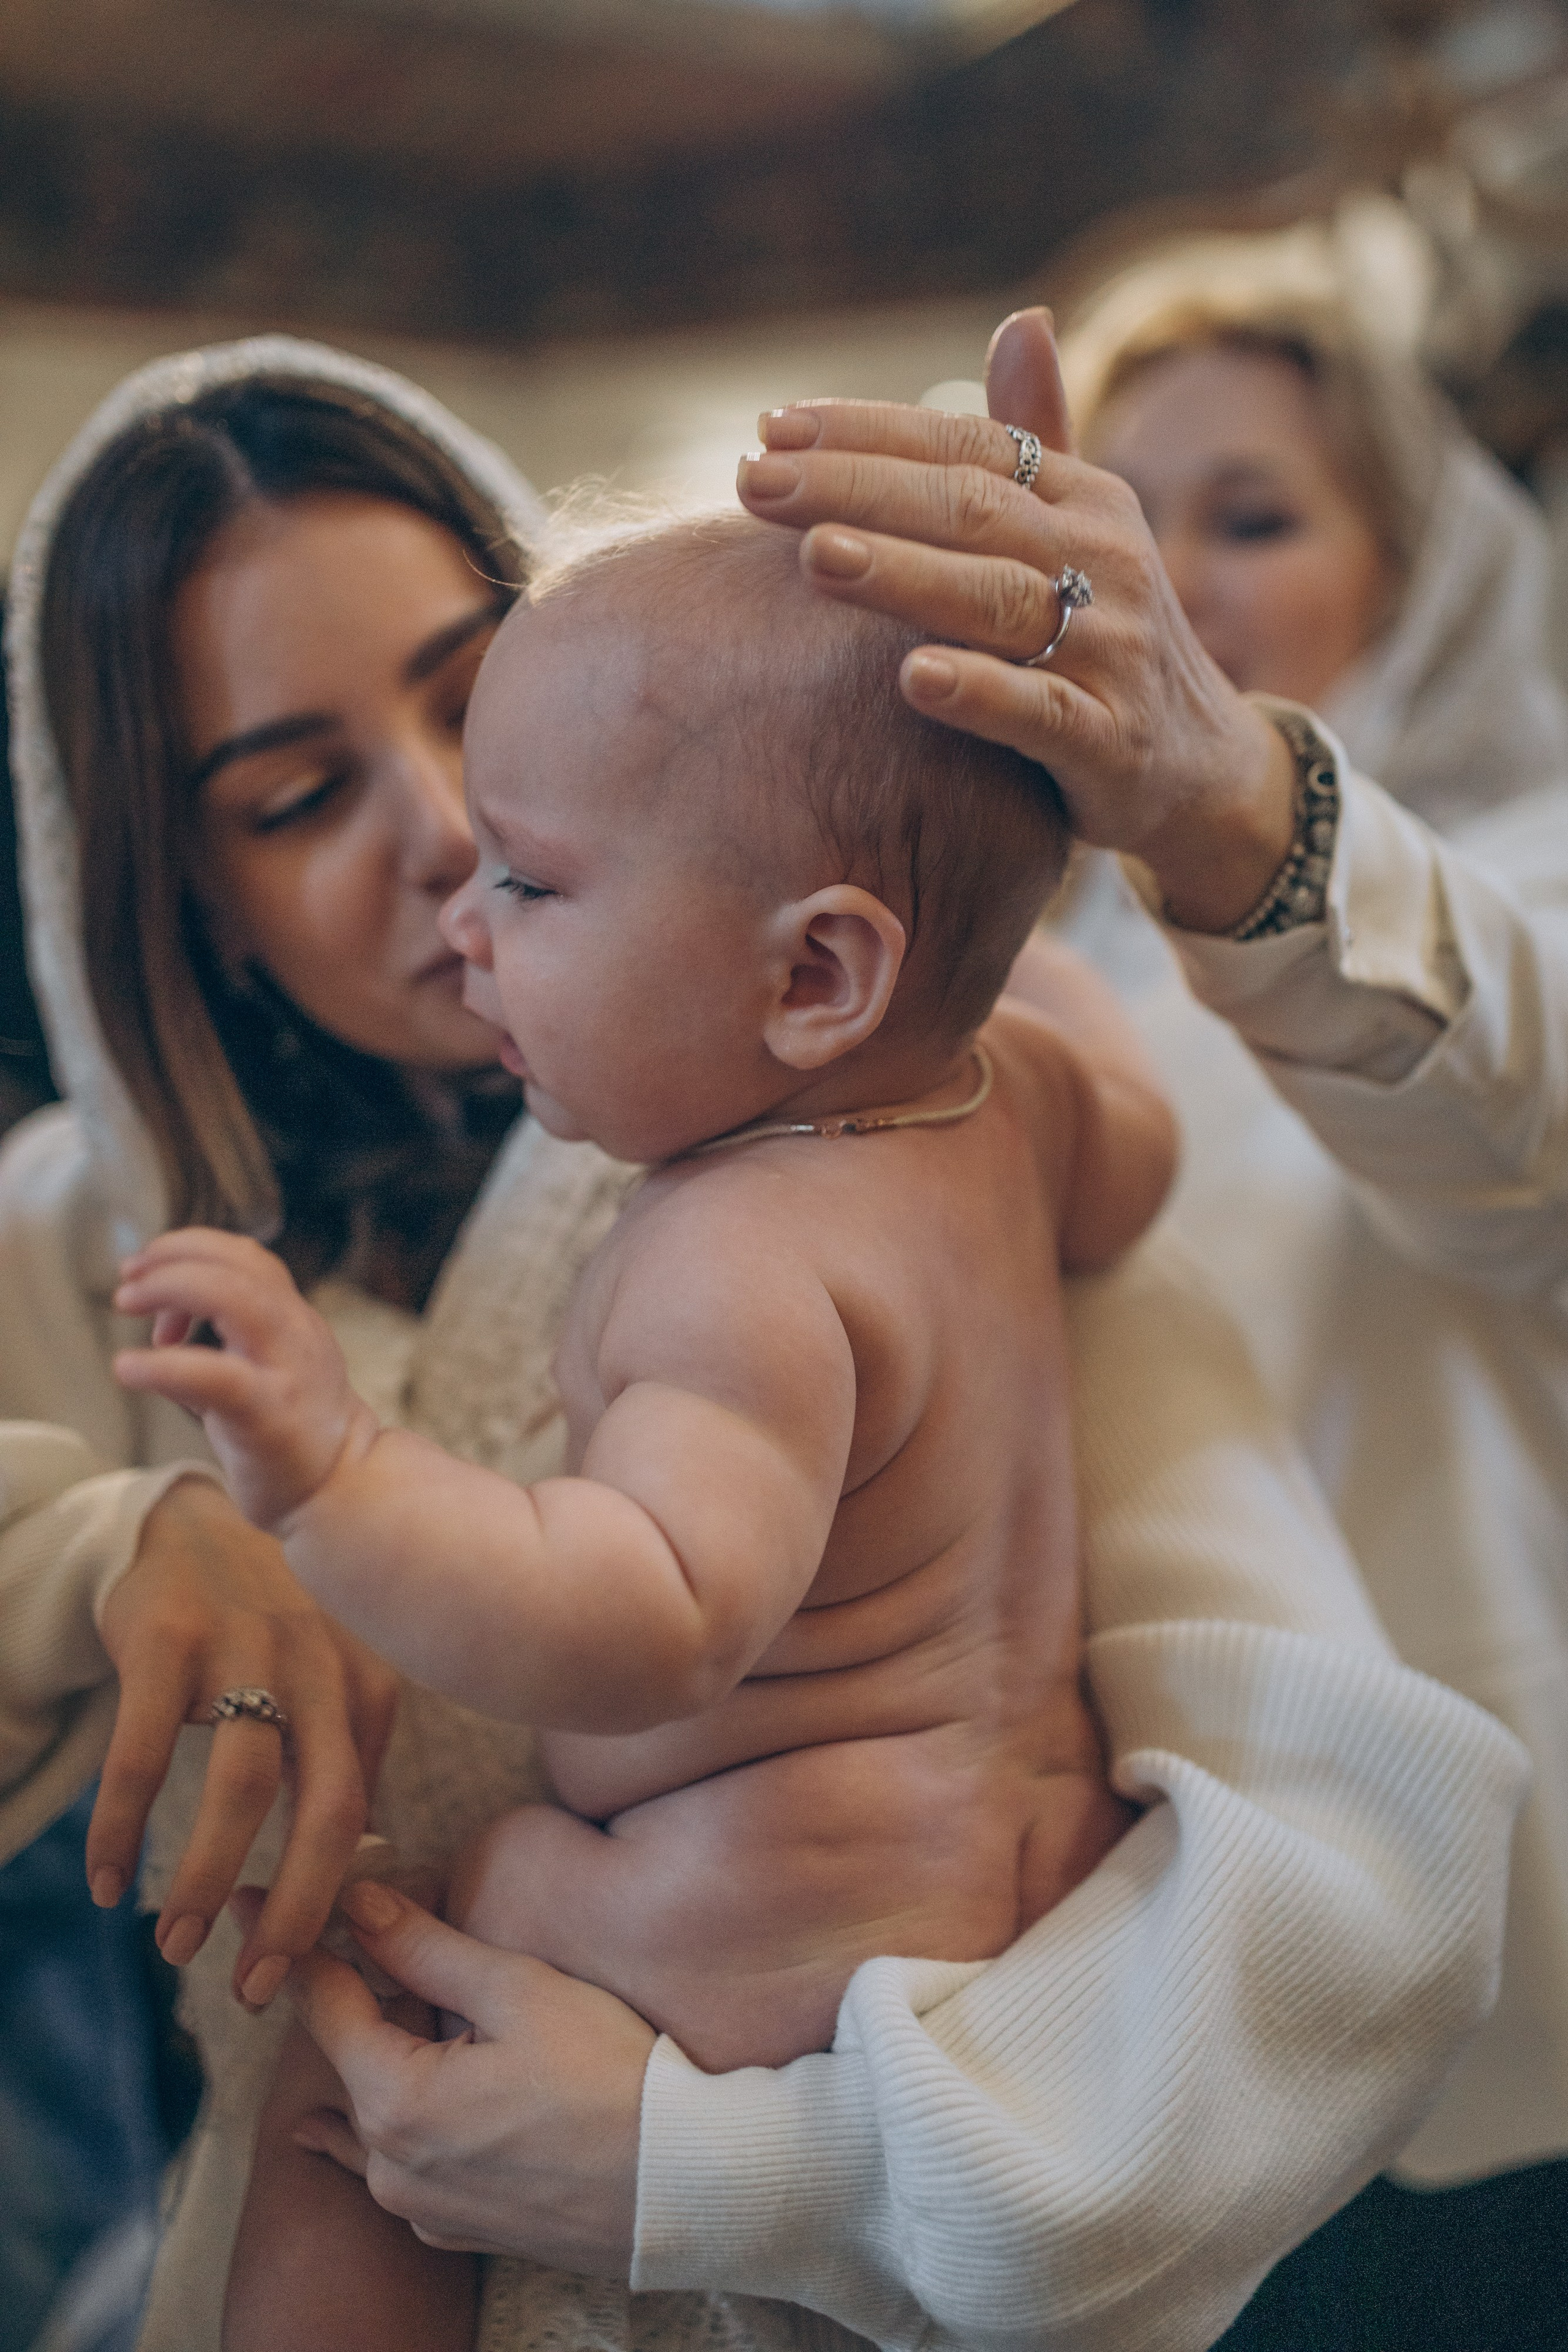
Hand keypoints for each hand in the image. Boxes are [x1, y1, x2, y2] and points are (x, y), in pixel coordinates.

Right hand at [91, 1474, 397, 2007]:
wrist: (195, 1525)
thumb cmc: (268, 1630)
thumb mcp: (328, 1682)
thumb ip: (345, 1760)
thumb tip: (357, 1868)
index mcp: (368, 1685)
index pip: (362, 1815)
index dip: (329, 1901)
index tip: (296, 1966)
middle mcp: (322, 1666)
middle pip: (328, 1811)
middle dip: (294, 1913)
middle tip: (252, 1988)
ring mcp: (248, 1647)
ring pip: (242, 1790)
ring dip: (206, 1881)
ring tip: (174, 1946)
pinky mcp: (171, 1639)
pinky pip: (144, 1754)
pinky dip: (122, 1828)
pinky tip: (105, 1882)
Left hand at [113, 1228, 376, 1529]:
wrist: (344, 1493)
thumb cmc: (292, 1435)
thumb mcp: (268, 1368)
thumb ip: (227, 1338)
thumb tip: (164, 1321)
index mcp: (294, 1320)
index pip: (249, 1257)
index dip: (193, 1252)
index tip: (149, 1279)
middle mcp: (296, 1333)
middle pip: (242, 1263)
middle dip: (175, 1257)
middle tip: (128, 1283)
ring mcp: (286, 1372)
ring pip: (235, 1297)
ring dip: (170, 1287)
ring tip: (126, 1303)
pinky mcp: (267, 1416)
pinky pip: (214, 1375)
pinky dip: (162, 1365)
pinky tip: (127, 1368)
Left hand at [280, 1880, 652, 2275]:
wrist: (683, 2189)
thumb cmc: (610, 2077)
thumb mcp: (519, 1991)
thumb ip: (426, 1948)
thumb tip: (354, 1901)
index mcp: (395, 2101)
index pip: (322, 2002)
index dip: (290, 1939)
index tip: (242, 1901)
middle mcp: (390, 2167)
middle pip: (352, 2054)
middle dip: (358, 1990)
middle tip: (359, 1926)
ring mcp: (422, 2209)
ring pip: (381, 2106)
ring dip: (392, 2050)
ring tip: (413, 1996)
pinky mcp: (458, 2231)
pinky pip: (406, 2159)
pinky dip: (407, 2113)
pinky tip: (398, 2101)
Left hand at [737, 307, 1296, 933]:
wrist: (1202, 767)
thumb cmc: (1107, 639)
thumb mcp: (1082, 532)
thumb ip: (1039, 438)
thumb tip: (1021, 320)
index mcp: (1082, 500)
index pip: (967, 448)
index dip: (869, 433)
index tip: (771, 426)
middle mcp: (1101, 560)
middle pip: (969, 511)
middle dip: (856, 491)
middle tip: (753, 481)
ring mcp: (1110, 651)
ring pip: (998, 602)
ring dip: (903, 576)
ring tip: (813, 556)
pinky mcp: (1110, 741)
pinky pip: (1039, 712)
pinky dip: (980, 693)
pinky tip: (911, 679)